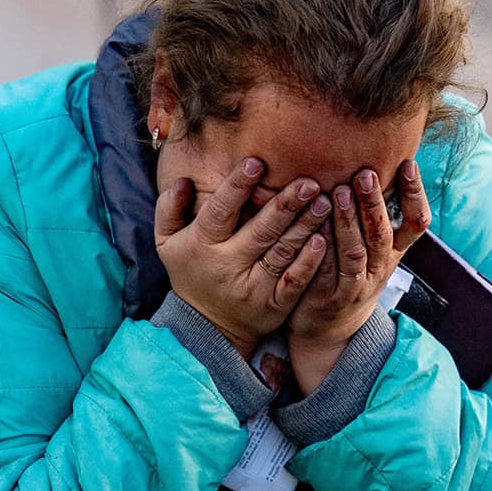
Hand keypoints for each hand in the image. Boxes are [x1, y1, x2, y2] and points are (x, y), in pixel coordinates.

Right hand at [155, 157, 332, 358]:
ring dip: (306, 225)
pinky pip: (295, 281)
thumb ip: (169, 208)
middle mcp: (228, 266)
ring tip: (324, 201)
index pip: (220, 211)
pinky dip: (310, 261)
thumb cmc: (191, 271)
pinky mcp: (274, 305)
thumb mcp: (167, 242)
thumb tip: (182, 181)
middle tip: (309, 181)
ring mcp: (253, 288)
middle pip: (261, 229)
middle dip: (286, 204)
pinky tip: (322, 239)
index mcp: (202, 244)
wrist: (208, 327)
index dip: (237, 187)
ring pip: (283, 251)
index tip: (256, 163)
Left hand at [287, 159, 430, 393]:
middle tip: (365, 173)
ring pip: (355, 252)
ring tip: (338, 191)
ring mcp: (355, 285)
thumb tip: (375, 159)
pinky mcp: (328, 297)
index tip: (408, 163)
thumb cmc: (350, 272)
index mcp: (394, 251)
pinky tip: (313, 226)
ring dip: (348, 222)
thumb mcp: (373, 247)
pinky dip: (321, 248)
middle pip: (382, 234)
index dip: (415, 194)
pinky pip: (326, 271)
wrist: (331, 327)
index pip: (416, 222)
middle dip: (375, 203)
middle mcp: (379, 267)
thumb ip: (375, 212)